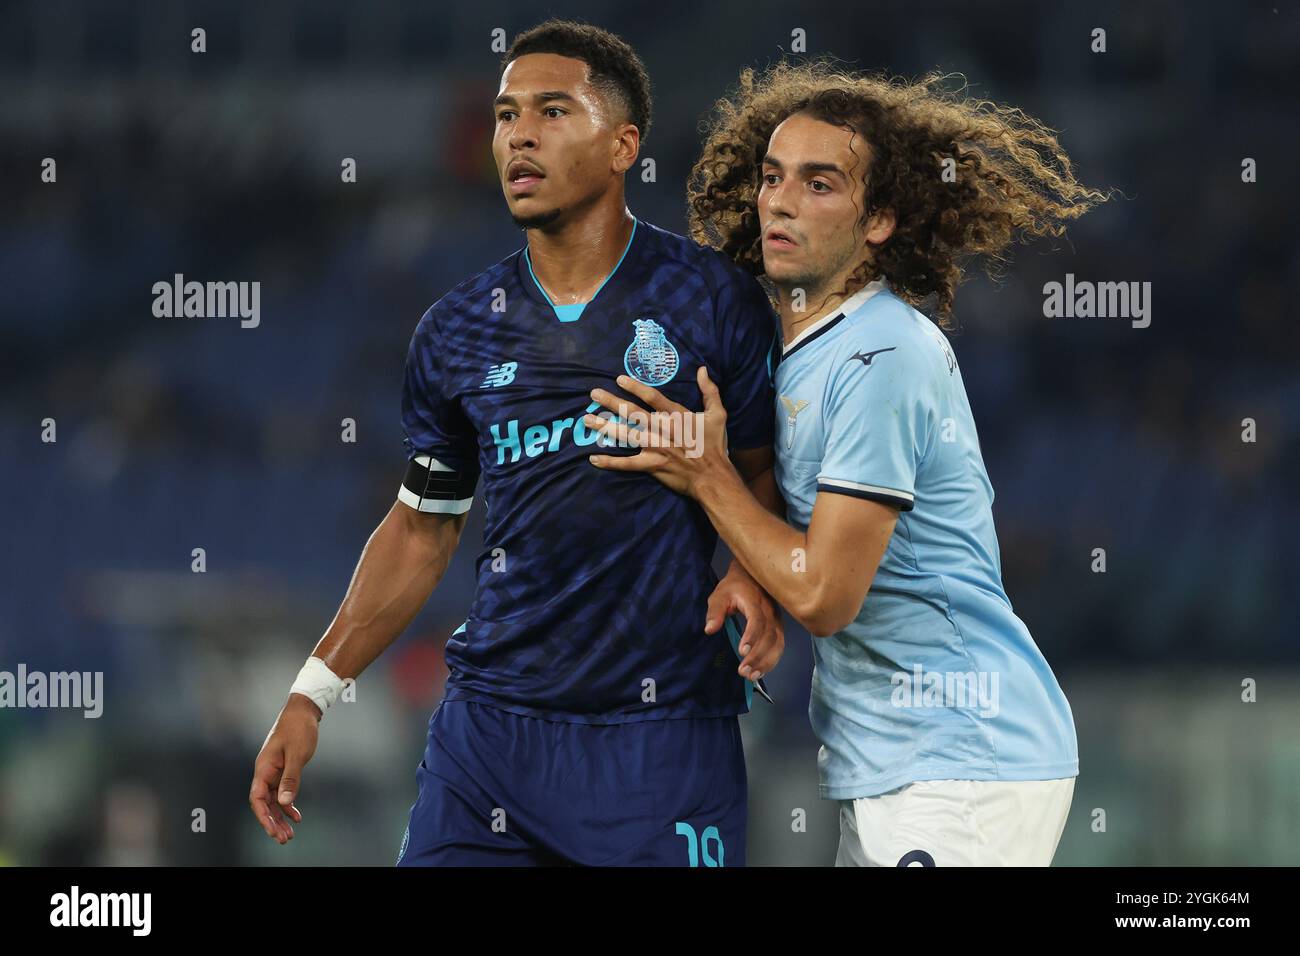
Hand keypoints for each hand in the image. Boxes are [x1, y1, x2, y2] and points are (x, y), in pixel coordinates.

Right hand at [249, 694, 318, 843]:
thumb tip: (285, 801)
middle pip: (265, 803)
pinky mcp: (283, 769)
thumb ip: (291, 778)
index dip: (263, 816)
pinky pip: (282, 792)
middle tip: (284, 839)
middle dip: (273, 822)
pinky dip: (288, 804)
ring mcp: (274, 771)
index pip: (257, 798)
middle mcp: (265, 771)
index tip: (272, 831)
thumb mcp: (297, 754)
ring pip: (274, 800)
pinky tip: (296, 816)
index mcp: (263, 767)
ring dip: (281, 817)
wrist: (304, 711)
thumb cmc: (298, 728)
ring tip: (290, 834)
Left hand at [585, 367, 732, 497]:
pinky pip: (628, 464)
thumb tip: (702, 370)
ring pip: (626, 435)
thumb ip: (710, 391)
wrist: (713, 477)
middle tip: (593, 394)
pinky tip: (594, 458)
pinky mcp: (652, 465)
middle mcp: (663, 430)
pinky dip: (611, 462)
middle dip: (612, 403)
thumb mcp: (718, 414)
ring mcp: (656, 448)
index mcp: (677, 416)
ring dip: (605, 427)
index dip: (635, 387)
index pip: (652, 397)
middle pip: (633, 413)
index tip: (618, 379)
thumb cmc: (715, 445)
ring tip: (586, 419)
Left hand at [707, 567, 783, 683]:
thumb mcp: (720, 595)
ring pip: (777, 643)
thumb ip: (715, 612)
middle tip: (743, 671)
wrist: (751, 577)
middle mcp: (770, 612)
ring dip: (766, 662)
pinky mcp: (778, 628)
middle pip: (769, 636)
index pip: (757, 620)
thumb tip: (709, 630)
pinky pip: (779, 646)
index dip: (751, 636)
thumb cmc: (734, 587)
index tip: (742, 652)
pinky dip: (772, 661)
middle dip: (757, 656)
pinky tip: (761, 672)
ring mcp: (777, 620)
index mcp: (755, 602)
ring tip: (752, 676)